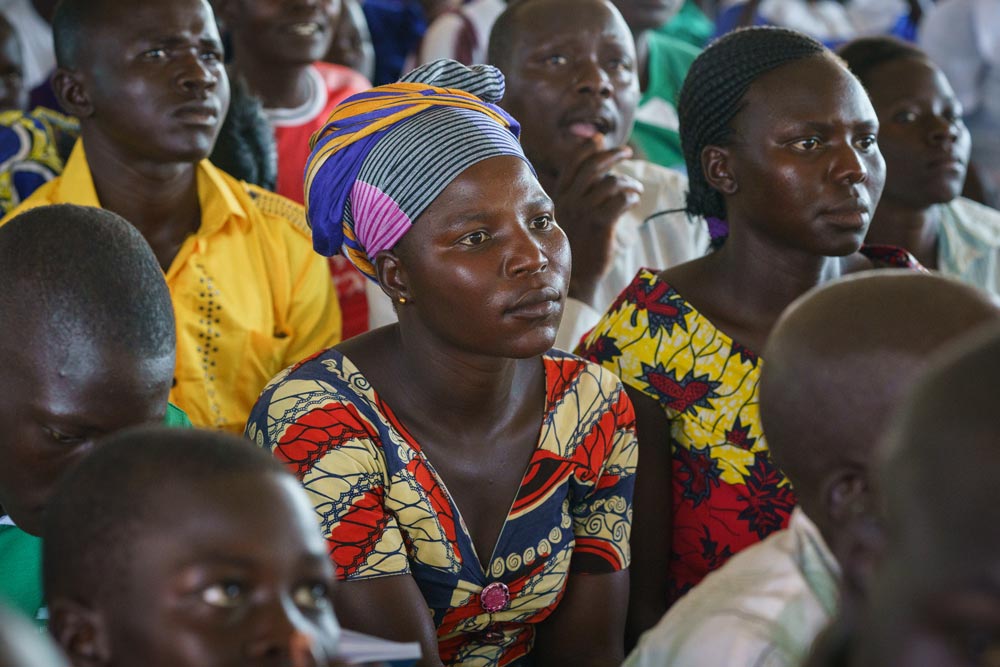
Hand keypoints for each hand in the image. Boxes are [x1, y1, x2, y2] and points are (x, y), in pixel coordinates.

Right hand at [552, 134, 642, 306]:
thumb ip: (580, 191)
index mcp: (561, 196)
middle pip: (593, 166)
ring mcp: (583, 213)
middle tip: (627, 153)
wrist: (575, 277)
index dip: (588, 147)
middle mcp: (569, 201)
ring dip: (628, 182)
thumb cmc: (577, 245)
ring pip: (610, 183)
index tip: (600, 139)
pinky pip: (620, 200)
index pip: (573, 162)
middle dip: (612, 154)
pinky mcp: (599, 225)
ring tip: (636, 189)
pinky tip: (633, 202)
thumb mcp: (571, 215)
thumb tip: (597, 166)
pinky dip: (630, 197)